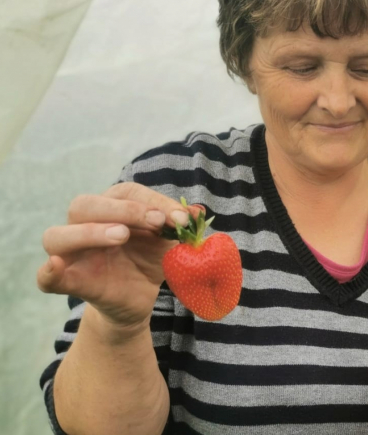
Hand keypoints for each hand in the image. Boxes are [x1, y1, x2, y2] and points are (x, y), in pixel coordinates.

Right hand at [37, 182, 203, 331]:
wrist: (141, 299)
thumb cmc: (150, 261)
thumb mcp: (169, 243)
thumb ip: (180, 227)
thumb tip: (197, 212)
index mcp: (111, 209)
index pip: (124, 194)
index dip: (153, 201)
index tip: (181, 218)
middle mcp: (85, 226)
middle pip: (84, 205)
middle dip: (122, 209)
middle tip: (155, 222)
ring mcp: (73, 255)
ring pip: (57, 235)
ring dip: (88, 232)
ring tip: (121, 236)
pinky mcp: (70, 282)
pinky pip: (45, 278)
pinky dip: (48, 272)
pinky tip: (57, 266)